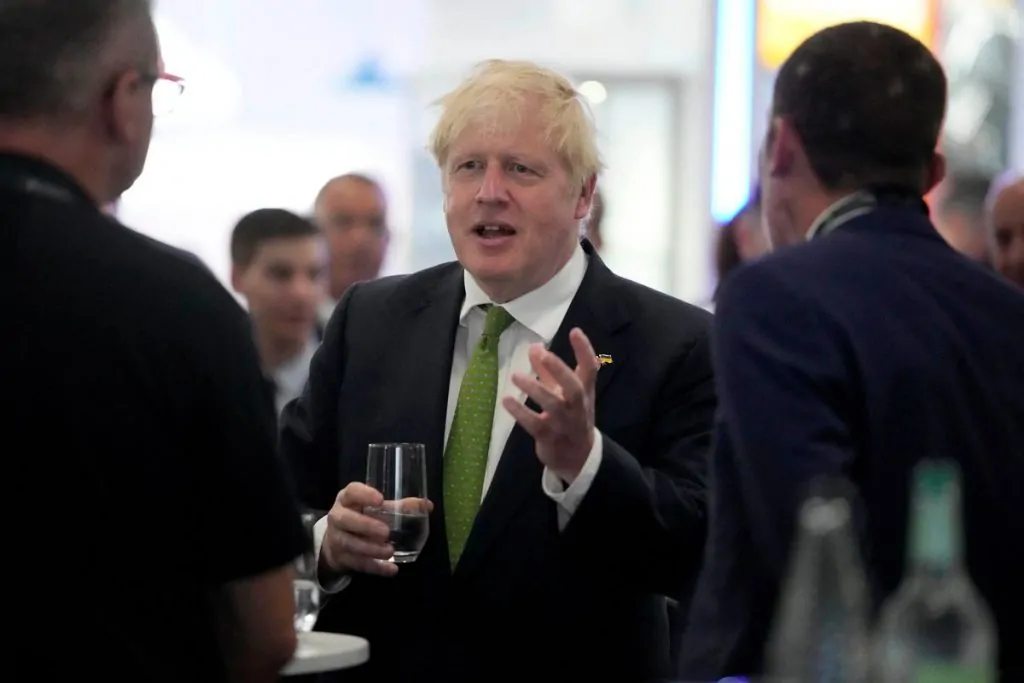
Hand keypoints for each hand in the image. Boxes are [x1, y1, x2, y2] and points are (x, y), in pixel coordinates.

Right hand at [320, 484, 427, 577]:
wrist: (337, 541)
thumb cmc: (361, 516)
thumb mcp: (375, 508)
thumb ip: (399, 506)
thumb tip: (427, 506)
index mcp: (347, 499)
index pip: (351, 492)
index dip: (364, 495)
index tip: (380, 500)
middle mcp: (338, 517)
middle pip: (345, 520)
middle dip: (365, 526)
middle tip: (385, 532)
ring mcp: (336, 538)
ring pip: (349, 544)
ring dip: (370, 549)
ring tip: (390, 551)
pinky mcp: (341, 558)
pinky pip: (356, 563)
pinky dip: (375, 567)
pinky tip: (390, 569)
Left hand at [503, 328, 599, 481]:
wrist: (578, 457)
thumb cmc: (570, 417)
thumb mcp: (563, 393)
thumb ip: (548, 371)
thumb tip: (534, 346)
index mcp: (584, 391)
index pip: (590, 368)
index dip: (584, 350)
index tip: (574, 331)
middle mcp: (577, 407)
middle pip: (574, 387)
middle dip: (559, 370)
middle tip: (544, 354)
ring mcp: (564, 423)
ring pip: (553, 405)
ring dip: (535, 389)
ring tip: (516, 376)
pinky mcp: (549, 437)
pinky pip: (535, 425)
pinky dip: (520, 413)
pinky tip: (506, 401)